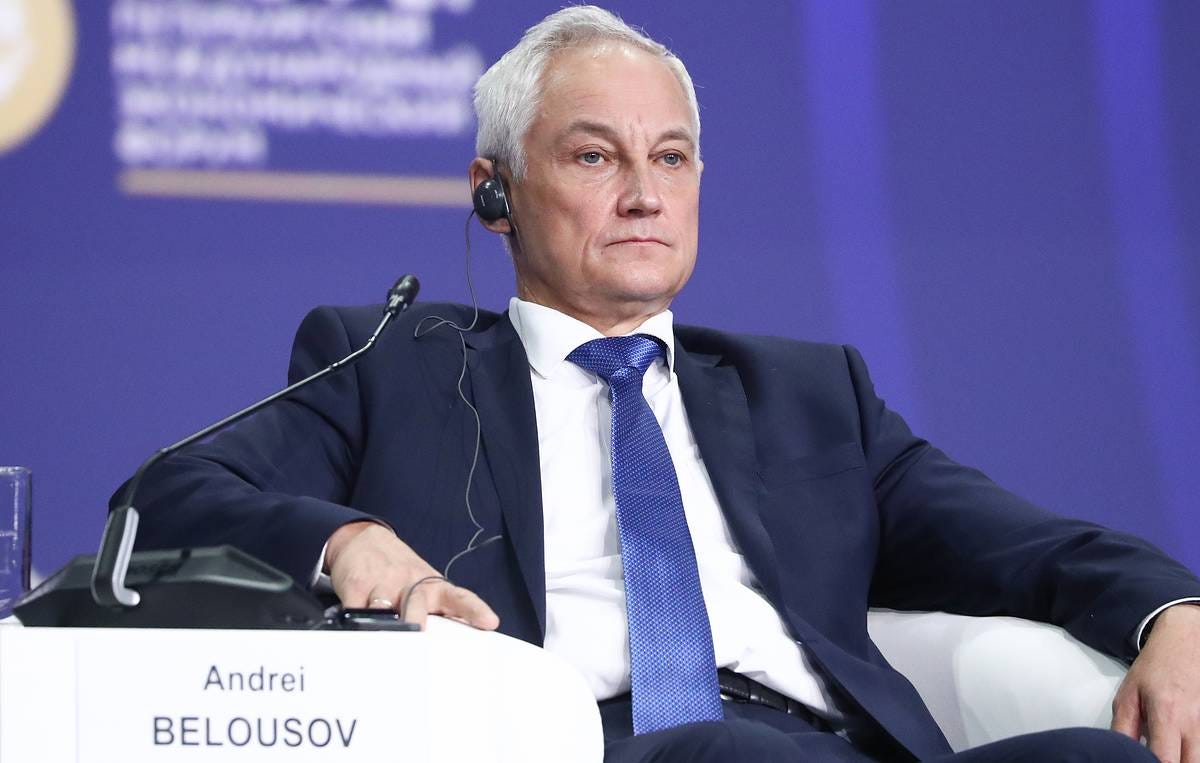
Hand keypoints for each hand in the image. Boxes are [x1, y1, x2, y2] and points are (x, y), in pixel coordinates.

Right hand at [325, 521, 499, 630]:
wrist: (363, 539)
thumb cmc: (398, 572)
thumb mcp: (422, 585)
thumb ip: (437, 612)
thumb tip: (455, 646)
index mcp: (432, 586)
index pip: (459, 598)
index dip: (474, 610)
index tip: (489, 622)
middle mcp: (409, 583)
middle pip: (416, 604)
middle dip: (416, 621)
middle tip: (419, 635)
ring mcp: (382, 584)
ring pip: (382, 608)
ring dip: (384, 625)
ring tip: (385, 639)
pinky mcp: (356, 587)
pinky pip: (355, 611)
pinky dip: (356, 625)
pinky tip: (356, 631)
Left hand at [1112, 604, 1199, 761]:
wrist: (1186, 641)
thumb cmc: (1156, 666)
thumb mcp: (1129, 693)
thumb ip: (1123, 726)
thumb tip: (1120, 752)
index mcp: (1167, 714)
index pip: (1165, 759)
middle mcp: (1193, 722)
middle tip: (1156, 757)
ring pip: (1199, 758)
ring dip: (1183, 759)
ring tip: (1167, 751)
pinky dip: (1192, 750)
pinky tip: (1180, 745)